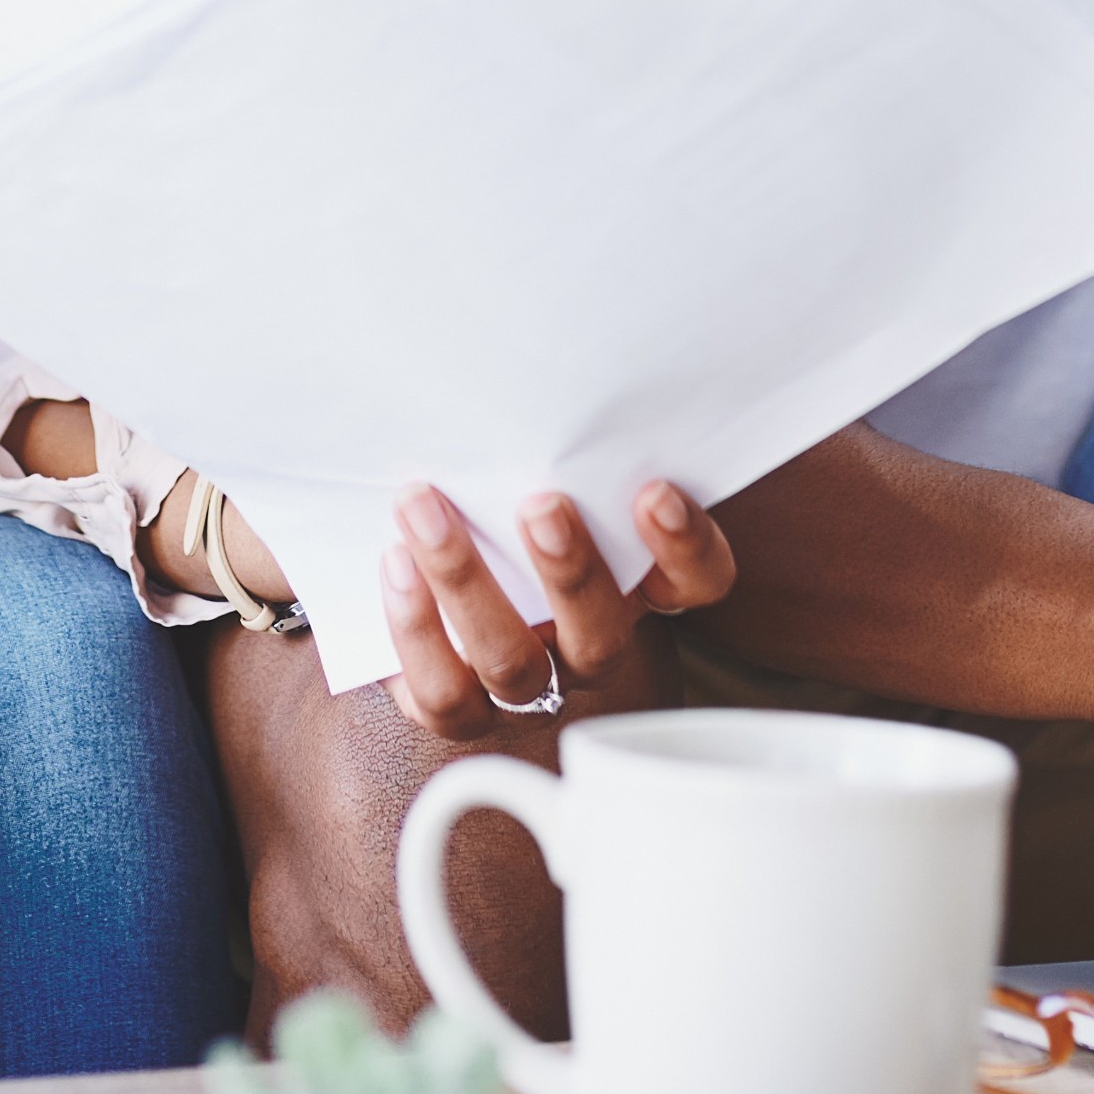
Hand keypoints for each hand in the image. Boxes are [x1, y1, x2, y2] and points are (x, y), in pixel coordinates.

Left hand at [385, 483, 736, 749]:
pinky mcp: (456, 708)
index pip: (699, 583)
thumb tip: (528, 386)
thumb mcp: (538, 476)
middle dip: (572, 571)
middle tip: (540, 502)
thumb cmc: (498, 501)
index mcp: (634, 589)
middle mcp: (587, 647)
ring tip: (424, 510)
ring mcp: (524, 689)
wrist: (424, 560)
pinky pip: (443, 694)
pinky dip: (416, 628)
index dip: (687, 548)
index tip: (654, 491)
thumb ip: (552, 451)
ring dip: (466, 585)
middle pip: (602, 637)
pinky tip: (394, 563)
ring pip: (513, 666)